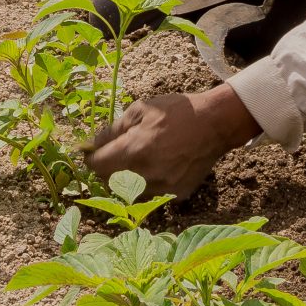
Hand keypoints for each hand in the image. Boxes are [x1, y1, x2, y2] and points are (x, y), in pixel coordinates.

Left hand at [86, 86, 259, 199]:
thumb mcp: (140, 110)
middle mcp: (145, 175)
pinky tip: (158, 165)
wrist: (214, 124)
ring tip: (139, 158)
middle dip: (107, 167)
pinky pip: (151, 193)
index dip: (91, 157)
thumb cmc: (176, 112)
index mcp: (133, 151)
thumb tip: (91, 145)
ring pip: (129, 191)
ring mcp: (162, 188)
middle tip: (116, 152)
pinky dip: (148, 183)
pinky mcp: (175, 195)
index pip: (96, 166)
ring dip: (126, 178)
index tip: (93, 151)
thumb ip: (112, 131)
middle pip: (108, 182)